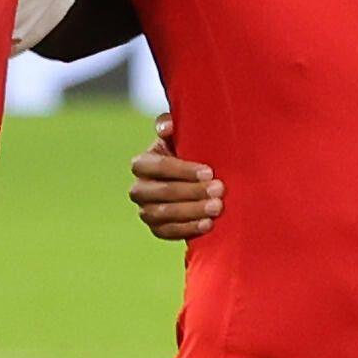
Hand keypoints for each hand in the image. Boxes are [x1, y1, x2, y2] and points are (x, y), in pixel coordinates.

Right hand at [129, 117, 222, 243]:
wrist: (194, 183)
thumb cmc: (188, 154)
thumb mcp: (180, 138)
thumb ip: (172, 126)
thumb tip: (167, 127)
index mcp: (142, 164)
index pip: (158, 166)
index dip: (183, 170)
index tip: (209, 171)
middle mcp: (138, 189)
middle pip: (162, 192)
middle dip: (193, 191)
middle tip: (219, 190)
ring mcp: (145, 211)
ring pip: (164, 214)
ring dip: (193, 211)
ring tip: (217, 207)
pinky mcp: (156, 229)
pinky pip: (168, 232)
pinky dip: (188, 229)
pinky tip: (208, 224)